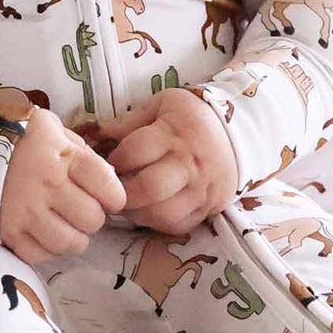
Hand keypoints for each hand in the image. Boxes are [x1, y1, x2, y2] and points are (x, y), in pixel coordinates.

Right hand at [0, 107, 125, 269]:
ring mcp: (25, 212)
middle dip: (94, 217)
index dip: (115, 197)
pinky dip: (47, 249)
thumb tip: (105, 177)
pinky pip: (40, 256)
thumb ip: (79, 151)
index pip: (109, 186)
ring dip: (74, 237)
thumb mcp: (51, 128)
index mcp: (63, 156)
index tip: (108, 197)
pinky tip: (44, 234)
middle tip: (83, 210)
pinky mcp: (6, 232)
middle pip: (93, 220)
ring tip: (66, 225)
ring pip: (70, 243)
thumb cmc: (15, 135)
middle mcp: (47, 186)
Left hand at [93, 87, 238, 234]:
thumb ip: (128, 121)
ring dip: (138, 213)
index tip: (107, 165)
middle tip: (112, 192)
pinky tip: (149, 210)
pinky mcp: (208, 209)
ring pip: (163, 214)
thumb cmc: (192, 118)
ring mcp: (201, 191)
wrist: (240, 135)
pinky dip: (158, 223)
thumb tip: (92, 135)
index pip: (135, 152)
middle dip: (123, 193)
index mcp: (175, 134)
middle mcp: (190, 165)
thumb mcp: (162, 105)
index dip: (115, 160)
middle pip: (149, 188)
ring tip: (129, 204)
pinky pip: (178, 226)